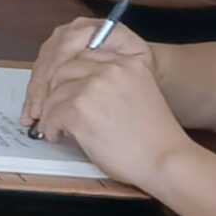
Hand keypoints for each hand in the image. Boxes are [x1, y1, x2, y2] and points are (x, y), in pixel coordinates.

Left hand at [23, 20, 189, 182]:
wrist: (166, 159)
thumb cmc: (155, 138)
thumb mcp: (140, 94)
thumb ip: (114, 84)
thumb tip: (81, 91)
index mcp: (129, 62)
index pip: (86, 56)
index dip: (72, 76)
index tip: (66, 91)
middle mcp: (111, 69)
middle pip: (65, 70)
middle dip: (55, 90)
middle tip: (53, 108)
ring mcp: (93, 87)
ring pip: (54, 93)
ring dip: (50, 111)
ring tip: (55, 126)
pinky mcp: (79, 109)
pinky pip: (51, 115)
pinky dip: (50, 127)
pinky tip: (57, 135)